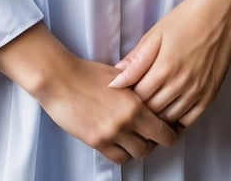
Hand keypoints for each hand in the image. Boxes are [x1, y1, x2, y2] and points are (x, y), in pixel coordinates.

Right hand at [0, 23, 178, 163]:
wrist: (61, 79)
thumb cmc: (87, 73)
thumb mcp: (119, 76)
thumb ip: (137, 89)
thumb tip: (151, 97)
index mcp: (135, 103)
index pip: (164, 130)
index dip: (170, 132)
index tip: (169, 130)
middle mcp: (127, 121)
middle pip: (153, 145)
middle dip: (155, 142)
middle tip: (151, 135)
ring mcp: (111, 134)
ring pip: (137, 154)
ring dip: (138, 147)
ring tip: (134, 138)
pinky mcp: (97, 142)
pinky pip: (118, 157)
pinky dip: (122, 153)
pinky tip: (120, 142)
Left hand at [109, 0, 230, 127]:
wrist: (218, 15)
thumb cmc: (184, 20)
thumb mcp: (155, 35)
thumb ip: (136, 60)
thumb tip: (116, 80)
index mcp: (163, 69)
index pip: (137, 98)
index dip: (127, 99)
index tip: (124, 96)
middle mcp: (180, 85)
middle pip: (152, 111)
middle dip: (139, 110)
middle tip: (133, 105)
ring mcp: (196, 93)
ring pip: (168, 119)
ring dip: (156, 118)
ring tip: (148, 111)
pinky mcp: (209, 96)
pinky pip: (189, 121)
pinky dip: (176, 123)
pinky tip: (168, 117)